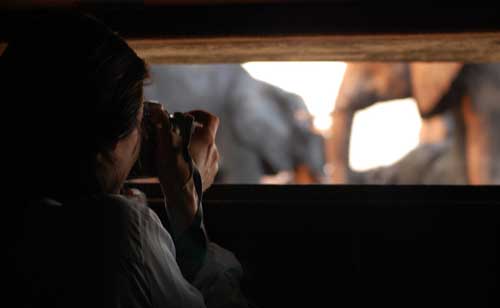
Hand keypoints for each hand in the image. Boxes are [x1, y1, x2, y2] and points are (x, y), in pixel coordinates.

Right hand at [147, 104, 218, 234]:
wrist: (182, 198)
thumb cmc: (174, 171)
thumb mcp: (165, 144)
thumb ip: (162, 125)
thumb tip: (158, 110)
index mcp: (207, 140)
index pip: (211, 119)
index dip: (200, 115)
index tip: (187, 117)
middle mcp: (213, 152)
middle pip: (206, 136)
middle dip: (192, 134)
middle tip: (176, 137)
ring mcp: (213, 166)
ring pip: (204, 151)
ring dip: (193, 150)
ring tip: (177, 155)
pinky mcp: (210, 178)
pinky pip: (204, 166)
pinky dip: (195, 164)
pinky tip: (182, 168)